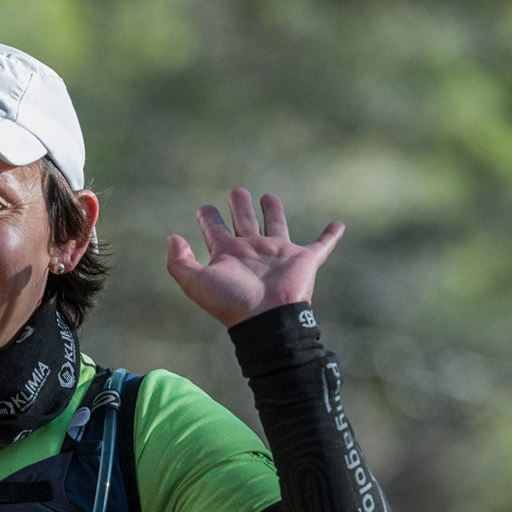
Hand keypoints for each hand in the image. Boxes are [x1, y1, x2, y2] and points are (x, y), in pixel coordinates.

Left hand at [165, 188, 344, 326]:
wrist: (265, 318)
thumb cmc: (231, 301)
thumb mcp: (195, 282)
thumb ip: (179, 262)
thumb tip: (172, 238)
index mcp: (228, 254)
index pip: (215, 230)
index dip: (208, 218)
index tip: (204, 208)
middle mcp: (252, 251)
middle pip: (245, 222)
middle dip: (240, 207)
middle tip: (236, 193)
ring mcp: (278, 254)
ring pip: (276, 226)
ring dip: (273, 212)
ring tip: (268, 197)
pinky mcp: (304, 260)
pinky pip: (322, 245)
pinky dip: (331, 235)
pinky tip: (338, 224)